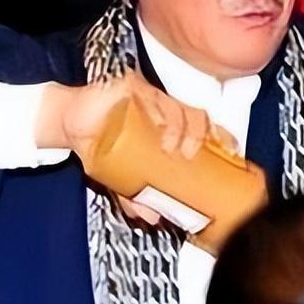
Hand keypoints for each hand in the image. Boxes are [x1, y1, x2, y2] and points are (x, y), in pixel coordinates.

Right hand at [37, 73, 237, 224]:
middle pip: (196, 116)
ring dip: (178, 127)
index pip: (205, 128)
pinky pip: (149, 95)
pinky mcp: (130, 86)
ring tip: (171, 147)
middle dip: (200, 136)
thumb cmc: (103, 144)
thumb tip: (151, 217)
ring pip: (176, 106)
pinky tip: (154, 123)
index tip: (232, 153)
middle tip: (192, 155)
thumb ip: (135, 195)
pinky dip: (154, 110)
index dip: (221, 138)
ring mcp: (150, 96)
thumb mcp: (121, 175)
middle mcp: (166, 108)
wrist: (70, 123)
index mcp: (172, 125)